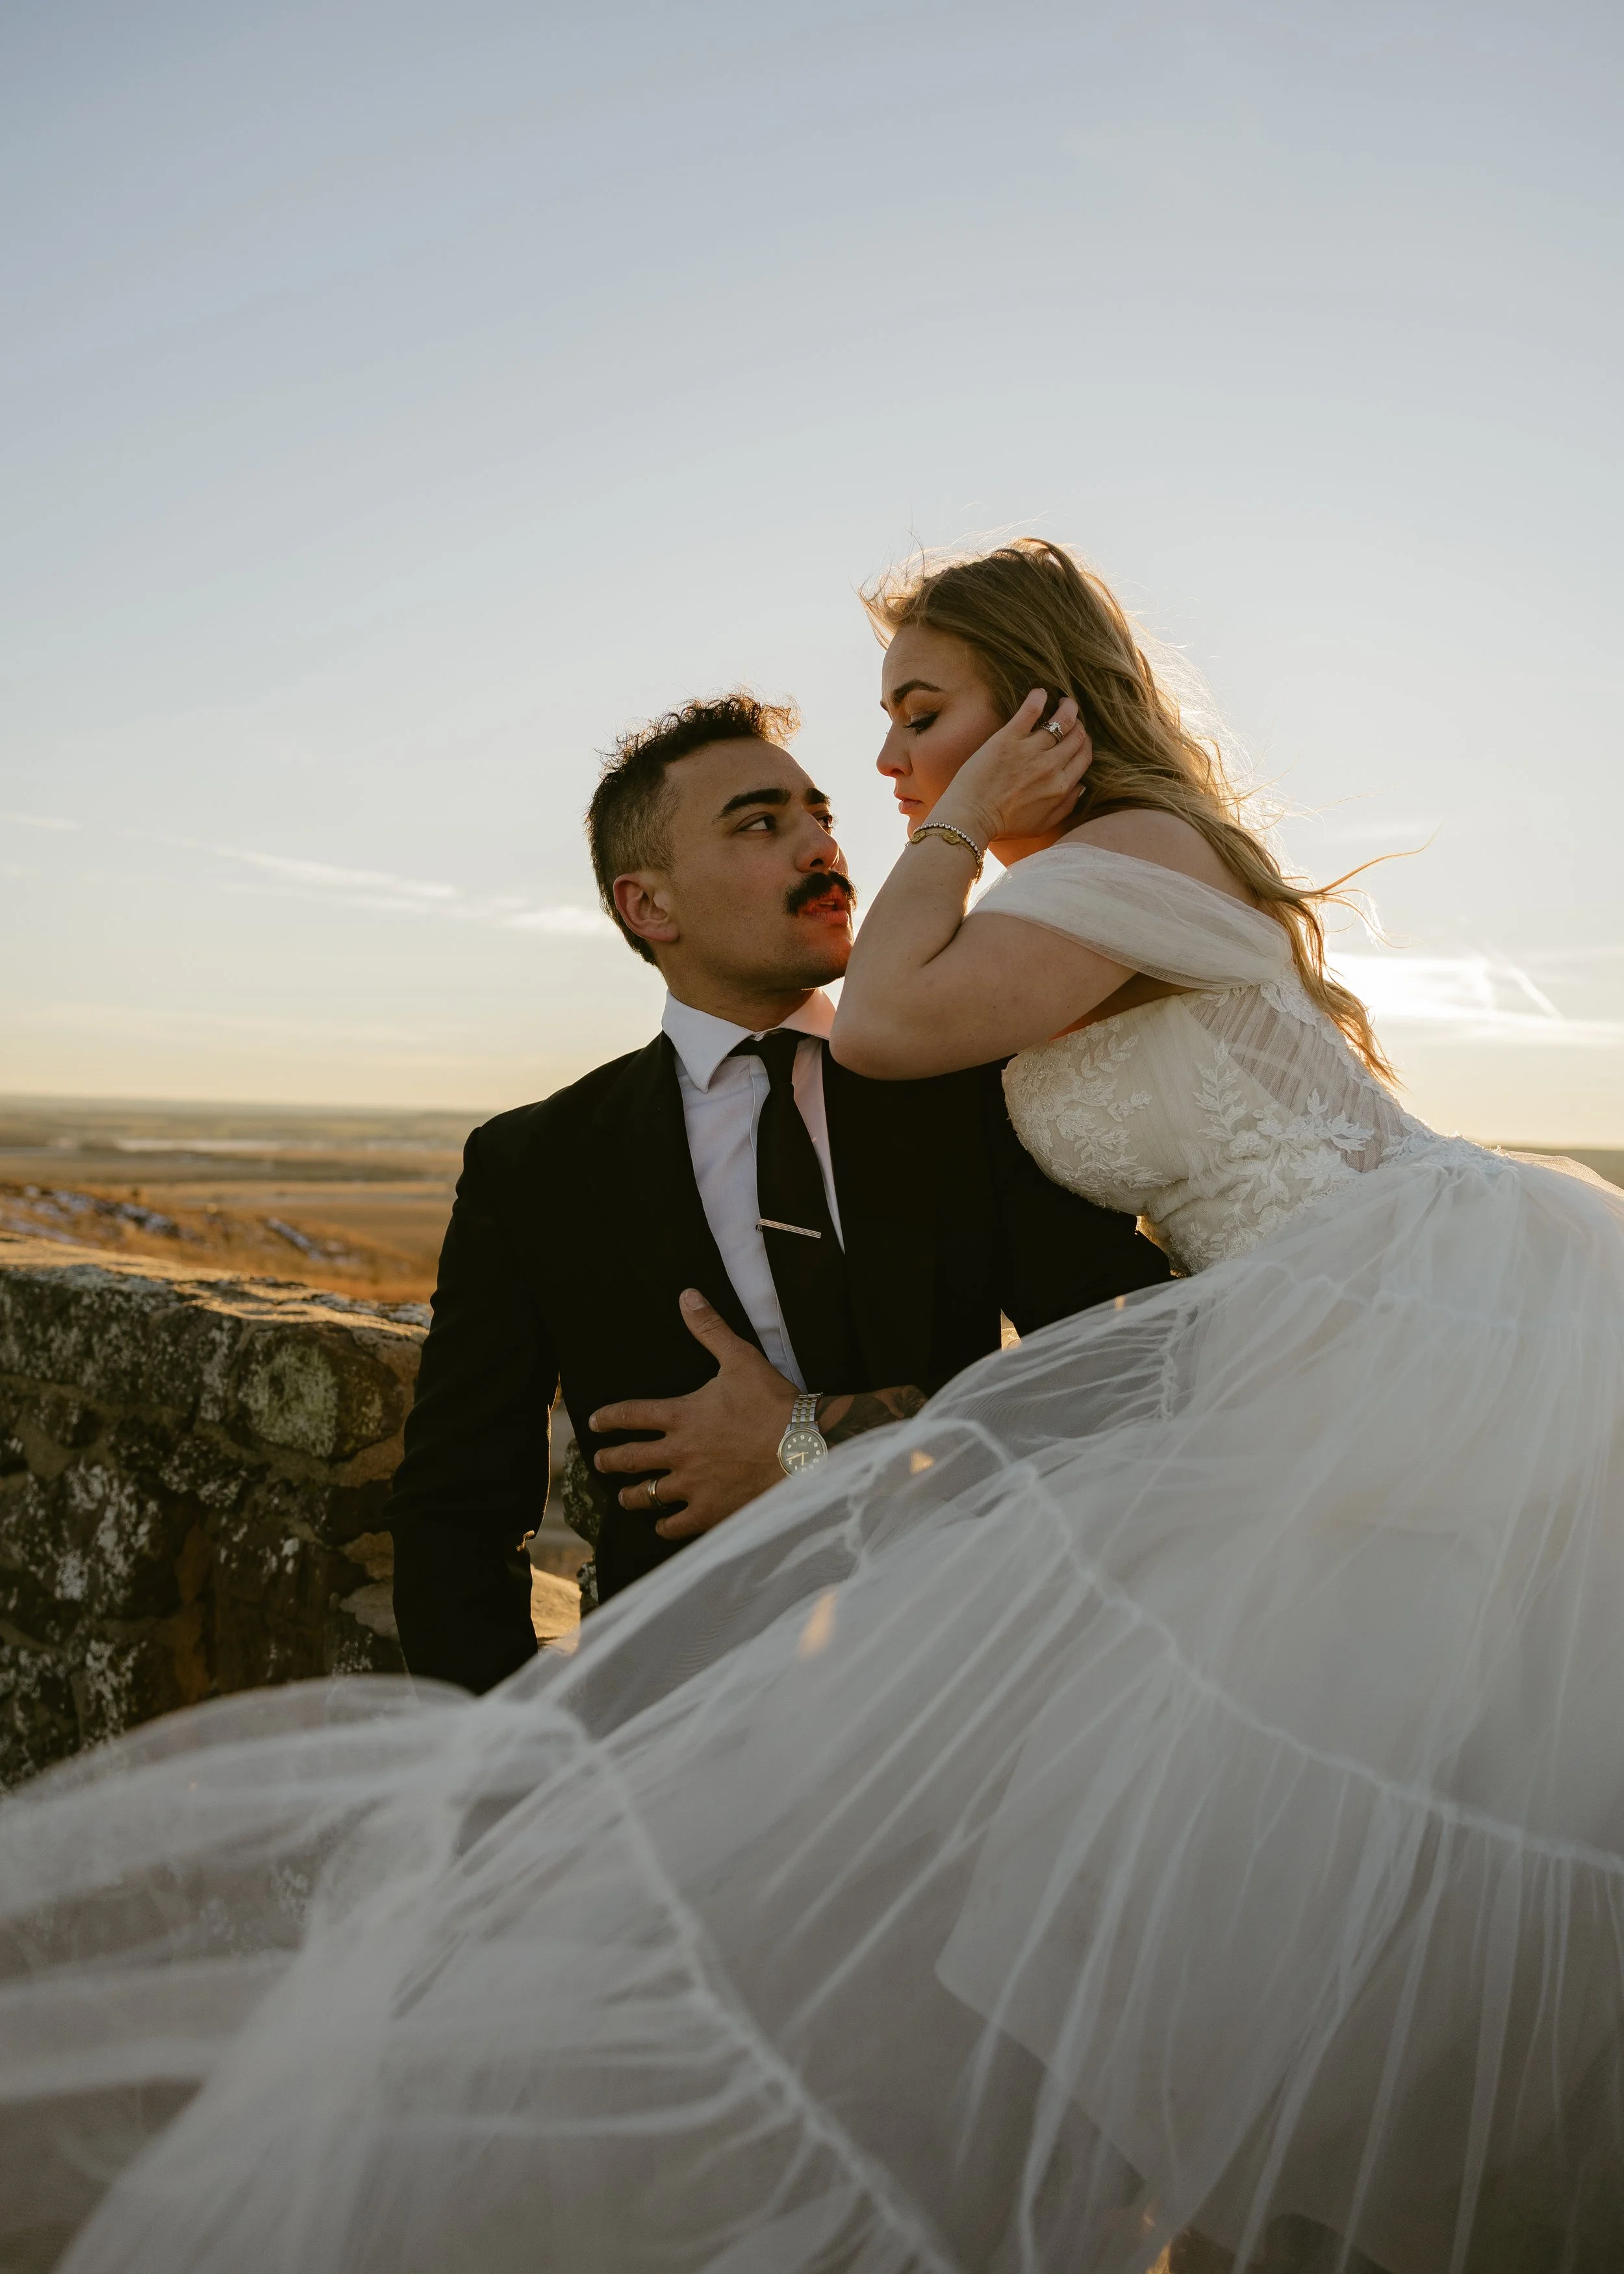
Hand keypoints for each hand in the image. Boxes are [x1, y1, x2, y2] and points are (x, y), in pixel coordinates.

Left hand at [589, 1288, 797, 1541]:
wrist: (803, 1449)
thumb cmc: (773, 1403)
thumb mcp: (740, 1358)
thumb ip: (710, 1329)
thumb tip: (687, 1296)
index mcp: (681, 1415)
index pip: (631, 1415)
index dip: (608, 1419)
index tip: (594, 1425)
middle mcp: (678, 1453)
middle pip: (629, 1460)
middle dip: (610, 1461)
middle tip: (599, 1463)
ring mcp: (692, 1486)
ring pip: (647, 1496)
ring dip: (631, 1496)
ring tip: (624, 1497)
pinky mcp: (711, 1511)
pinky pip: (676, 1526)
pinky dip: (665, 1526)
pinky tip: (663, 1526)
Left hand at [932, 690, 1092, 849]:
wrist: (970, 818)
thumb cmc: (1004, 824)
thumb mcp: (1042, 824)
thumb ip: (1066, 806)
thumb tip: (1081, 786)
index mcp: (1061, 786)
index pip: (1084, 755)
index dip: (1084, 742)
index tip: (1079, 736)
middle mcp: (1050, 766)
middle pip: (1076, 736)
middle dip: (1079, 723)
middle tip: (1072, 716)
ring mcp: (1029, 751)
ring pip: (1061, 720)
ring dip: (1067, 707)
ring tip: (1064, 701)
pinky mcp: (1007, 739)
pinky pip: (1029, 712)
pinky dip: (1038, 698)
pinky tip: (1041, 693)